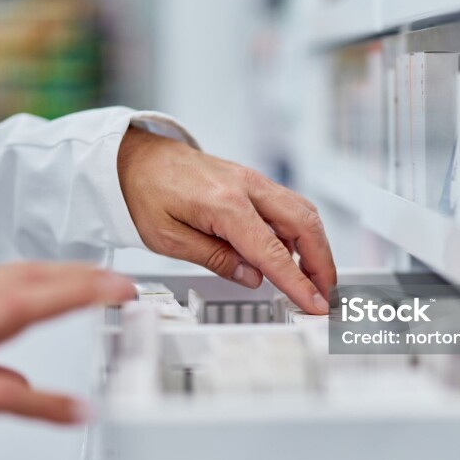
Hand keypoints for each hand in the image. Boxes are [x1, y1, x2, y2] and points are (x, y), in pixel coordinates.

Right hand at [0, 263, 134, 459]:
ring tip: (113, 300)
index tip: (95, 273)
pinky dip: (42, 402)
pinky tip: (74, 408)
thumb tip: (14, 380)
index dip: (60, 272)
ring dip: (71, 300)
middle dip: (78, 276)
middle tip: (120, 279)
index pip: (13, 276)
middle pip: (23, 281)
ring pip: (16, 310)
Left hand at [117, 127, 335, 313]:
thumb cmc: (144, 192)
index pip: (272, 251)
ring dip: (316, 246)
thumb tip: (252, 278)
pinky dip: (300, 231)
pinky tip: (290, 254)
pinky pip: (288, 205)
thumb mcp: (168, 239)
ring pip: (303, 212)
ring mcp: (252, 181)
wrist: (135, 157)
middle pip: (304, 224)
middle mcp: (246, 186)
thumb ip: (215, 259)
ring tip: (312, 279)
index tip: (313, 302)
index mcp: (224, 203)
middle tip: (325, 293)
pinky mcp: (252, 182)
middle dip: (322, 263)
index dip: (297, 281)